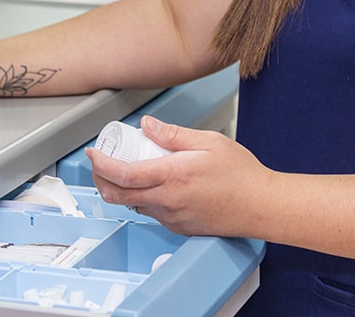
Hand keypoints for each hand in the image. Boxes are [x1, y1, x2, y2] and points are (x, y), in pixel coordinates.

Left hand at [86, 116, 272, 237]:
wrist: (261, 206)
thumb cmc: (241, 175)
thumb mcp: (208, 141)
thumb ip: (173, 134)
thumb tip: (147, 126)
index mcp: (172, 177)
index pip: (122, 174)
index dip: (100, 164)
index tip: (94, 153)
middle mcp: (167, 201)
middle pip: (117, 196)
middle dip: (100, 179)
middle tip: (100, 163)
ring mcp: (172, 218)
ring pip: (133, 205)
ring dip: (122, 188)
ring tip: (129, 168)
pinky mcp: (178, 228)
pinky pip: (151, 212)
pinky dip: (142, 198)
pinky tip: (154, 184)